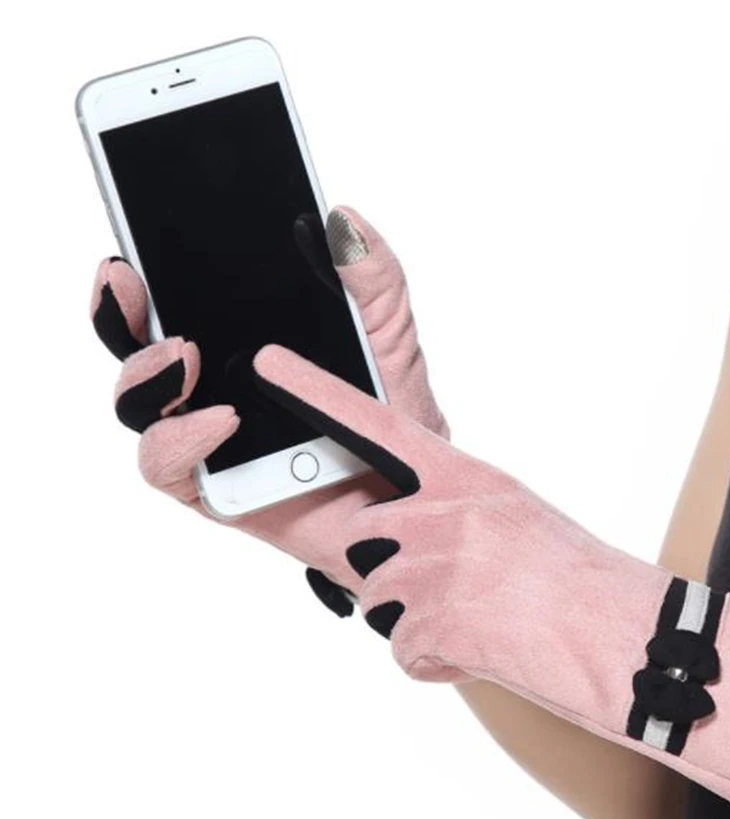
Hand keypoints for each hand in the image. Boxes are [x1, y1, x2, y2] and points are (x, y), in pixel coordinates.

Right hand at [90, 208, 448, 612]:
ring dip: (144, 375)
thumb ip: (374, 280)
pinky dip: (181, 440)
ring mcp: (210, 441)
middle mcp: (211, 389)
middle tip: (131, 284)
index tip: (128, 251)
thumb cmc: (395, 417)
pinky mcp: (218, 492)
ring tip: (185, 355)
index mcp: (239, 344)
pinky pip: (169, 467)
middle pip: (137, 350)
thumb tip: (345, 218)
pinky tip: (221, 418)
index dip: (135, 279)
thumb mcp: (390, 337)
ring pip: (138, 407)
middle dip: (119, 314)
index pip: (170, 305)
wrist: (419, 497)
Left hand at [251, 345, 729, 818]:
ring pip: (379, 598)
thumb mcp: (516, 519)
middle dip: (395, 569)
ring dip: (420, 618)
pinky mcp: (428, 626)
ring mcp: (431, 569)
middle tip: (459, 587)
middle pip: (367, 538)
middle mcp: (441, 515)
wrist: (621, 639)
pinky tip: (482, 650)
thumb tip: (419, 539)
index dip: (317, 392)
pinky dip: (437, 659)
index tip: (268, 363)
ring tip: (480, 619)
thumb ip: (457, 514)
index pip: (375, 426)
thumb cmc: (577, 578)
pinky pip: (404, 648)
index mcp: (465, 478)